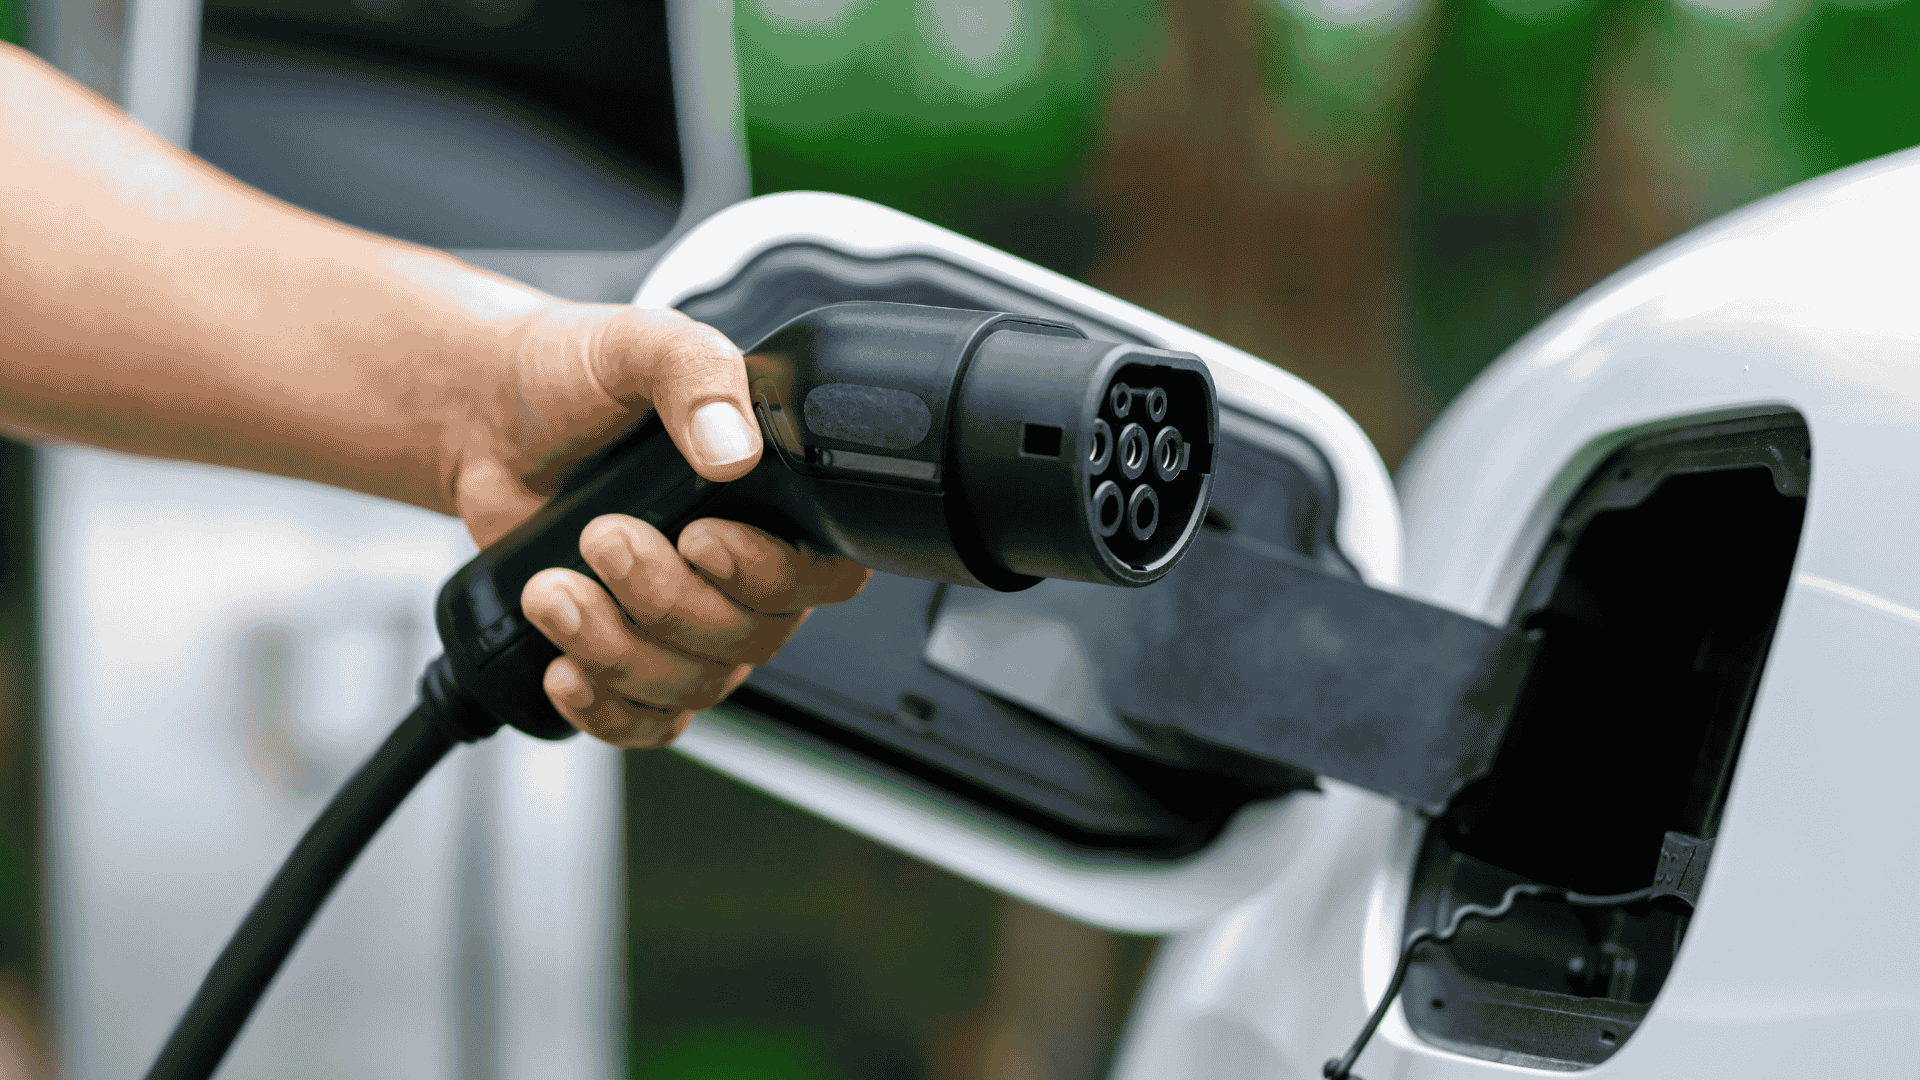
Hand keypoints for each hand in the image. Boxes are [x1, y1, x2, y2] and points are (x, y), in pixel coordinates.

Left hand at [447, 304, 870, 747]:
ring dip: (616, 648)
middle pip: (747, 639)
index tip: (700, 539)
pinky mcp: (628, 659)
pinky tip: (562, 667)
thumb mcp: (638, 344)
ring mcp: (687, 625)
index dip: (768, 575)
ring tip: (551, 590)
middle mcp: (742, 574)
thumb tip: (733, 449)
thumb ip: (696, 374)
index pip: (822, 576)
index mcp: (772, 501)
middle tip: (600, 538)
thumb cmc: (574, 377)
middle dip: (664, 600)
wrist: (487, 418)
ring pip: (690, 685)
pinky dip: (606, 711)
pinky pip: (646, 723)